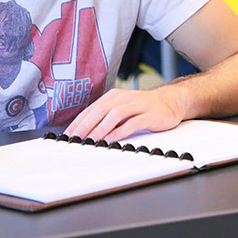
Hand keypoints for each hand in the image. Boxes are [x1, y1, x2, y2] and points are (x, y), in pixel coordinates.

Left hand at [64, 88, 186, 142]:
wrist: (170, 101)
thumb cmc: (142, 108)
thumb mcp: (122, 109)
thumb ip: (106, 118)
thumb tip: (85, 133)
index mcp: (113, 96)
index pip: (91, 109)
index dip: (78, 122)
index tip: (67, 136)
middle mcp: (123, 98)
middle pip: (100, 111)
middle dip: (85, 126)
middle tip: (74, 139)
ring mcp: (137, 105)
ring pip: (114, 115)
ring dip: (100, 129)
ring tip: (90, 140)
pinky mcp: (149, 114)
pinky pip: (132, 122)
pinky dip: (120, 131)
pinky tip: (112, 139)